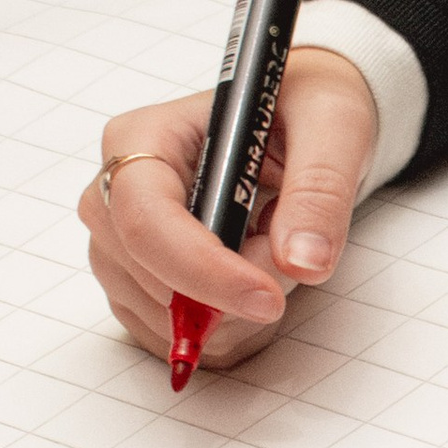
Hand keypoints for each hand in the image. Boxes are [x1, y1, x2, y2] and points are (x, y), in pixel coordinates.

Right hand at [83, 49, 377, 371]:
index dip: (202, 270)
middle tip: (290, 247)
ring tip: (270, 249)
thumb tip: (303, 260)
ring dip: (237, 310)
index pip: (144, 220)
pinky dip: (231, 328)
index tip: (267, 298)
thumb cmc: (302, 109)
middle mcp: (115, 195)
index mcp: (144, 138)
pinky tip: (255, 281)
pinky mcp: (140, 289)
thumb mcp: (332, 124)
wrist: (299, 125)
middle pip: (152, 278)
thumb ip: (320, 189)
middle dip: (233, 289)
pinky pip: (180, 338)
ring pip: (167, 319)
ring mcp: (121, 248)